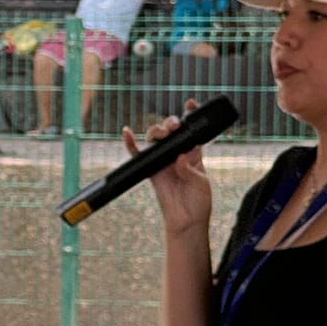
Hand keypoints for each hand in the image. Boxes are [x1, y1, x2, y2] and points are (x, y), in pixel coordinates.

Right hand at [123, 98, 211, 236]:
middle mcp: (177, 154)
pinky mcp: (151, 171)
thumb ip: (189, 170)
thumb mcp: (200, 184)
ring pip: (155, 139)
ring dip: (157, 130)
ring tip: (162, 132)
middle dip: (171, 123)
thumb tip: (178, 158)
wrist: (187, 222)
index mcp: (193, 153)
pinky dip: (130, 144)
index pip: (191, 130)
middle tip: (174, 126)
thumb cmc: (198, 202)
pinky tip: (126, 132)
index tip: (190, 103)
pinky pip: (138, 156)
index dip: (190, 115)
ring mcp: (163, 161)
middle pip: (170, 131)